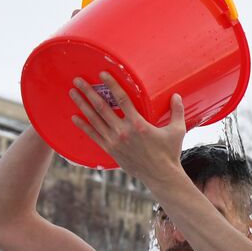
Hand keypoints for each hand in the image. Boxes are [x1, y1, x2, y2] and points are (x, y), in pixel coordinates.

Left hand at [69, 74, 184, 183]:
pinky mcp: (111, 150)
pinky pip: (93, 135)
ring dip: (82, 104)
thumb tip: (177, 95)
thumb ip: (177, 111)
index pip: (121, 99)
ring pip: (94, 119)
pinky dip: (83, 126)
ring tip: (73, 93)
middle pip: (101, 107)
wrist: (161, 176)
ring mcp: (115, 141)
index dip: (111, 85)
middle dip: (88, 92)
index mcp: (138, 124)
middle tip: (78, 80)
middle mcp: (123, 131)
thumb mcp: (178, 131)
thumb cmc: (170, 153)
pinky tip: (74, 117)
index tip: (102, 74)